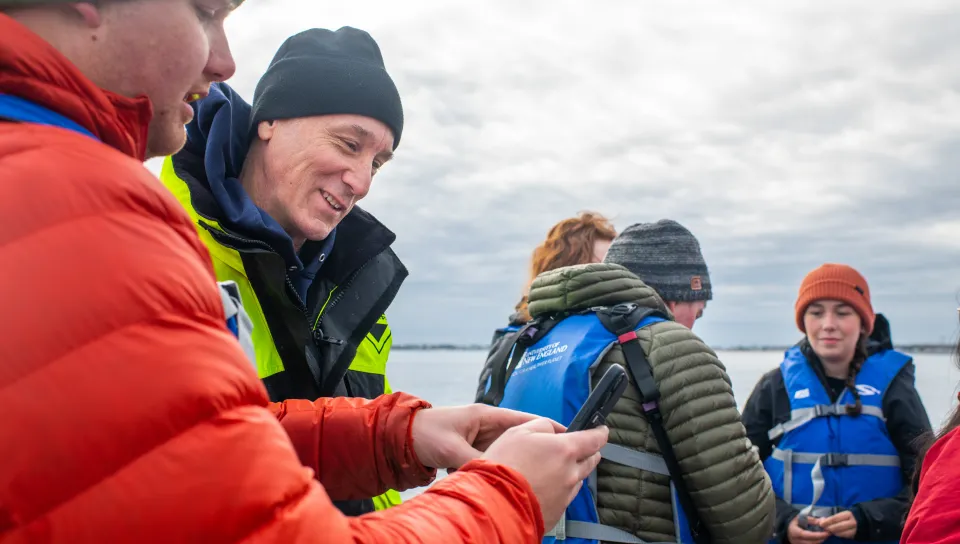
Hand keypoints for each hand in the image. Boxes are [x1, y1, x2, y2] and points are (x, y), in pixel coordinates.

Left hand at [410, 404, 558, 468]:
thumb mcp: (452, 448)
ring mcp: (479, 439)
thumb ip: (474, 461)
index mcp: (485, 415)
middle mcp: (485, 426)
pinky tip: (508, 482)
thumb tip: (494, 475)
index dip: (547, 427)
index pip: (524, 420)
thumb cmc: (423, 433)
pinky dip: (499, 470)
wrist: (398, 438)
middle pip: (520, 438)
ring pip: (507, 451)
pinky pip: (493, 461)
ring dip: (517, 462)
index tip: (567, 435)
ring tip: (537, 475)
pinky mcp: (471, 452)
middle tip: (557, 461)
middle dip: (537, 449)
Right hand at [481, 418, 607, 530]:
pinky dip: (559, 489)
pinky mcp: (557, 512)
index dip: (600, 433)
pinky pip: (565, 497)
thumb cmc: (503, 465)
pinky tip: (542, 487)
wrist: (495, 504)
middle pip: (590, 461)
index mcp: (565, 450)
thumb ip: (542, 426)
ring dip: (571, 472)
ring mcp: (565, 495)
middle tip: (579, 448)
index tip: (602, 430)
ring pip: (577, 480)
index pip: (594, 440)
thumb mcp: (518, 432)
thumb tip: (553, 431)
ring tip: (551, 470)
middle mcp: (570, 473)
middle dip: (588, 453)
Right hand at [787, 515, 828, 543]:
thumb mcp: (802, 517)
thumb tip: (823, 521)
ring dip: (820, 541)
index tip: (827, 532)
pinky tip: (820, 538)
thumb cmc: (794, 521)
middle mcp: (796, 540)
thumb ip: (812, 520)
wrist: (787, 526)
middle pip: (811, 542)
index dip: (818, 535)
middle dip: (821, 538)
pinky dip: (816, 542)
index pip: (808, 535)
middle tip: (828, 533)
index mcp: (795, 532)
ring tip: (825, 535)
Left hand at [818, 510, 856, 538]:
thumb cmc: (846, 517)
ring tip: (827, 531)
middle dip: (829, 528)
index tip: (821, 524)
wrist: (860, 521)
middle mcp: (852, 522)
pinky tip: (833, 533)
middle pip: (838, 526)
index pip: (835, 518)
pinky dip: (838, 535)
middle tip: (823, 528)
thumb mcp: (840, 514)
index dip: (827, 521)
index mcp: (847, 514)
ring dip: (833, 532)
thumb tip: (819, 520)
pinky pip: (844, 536)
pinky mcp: (854, 535)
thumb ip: (830, 517)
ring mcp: (854, 529)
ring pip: (841, 533)